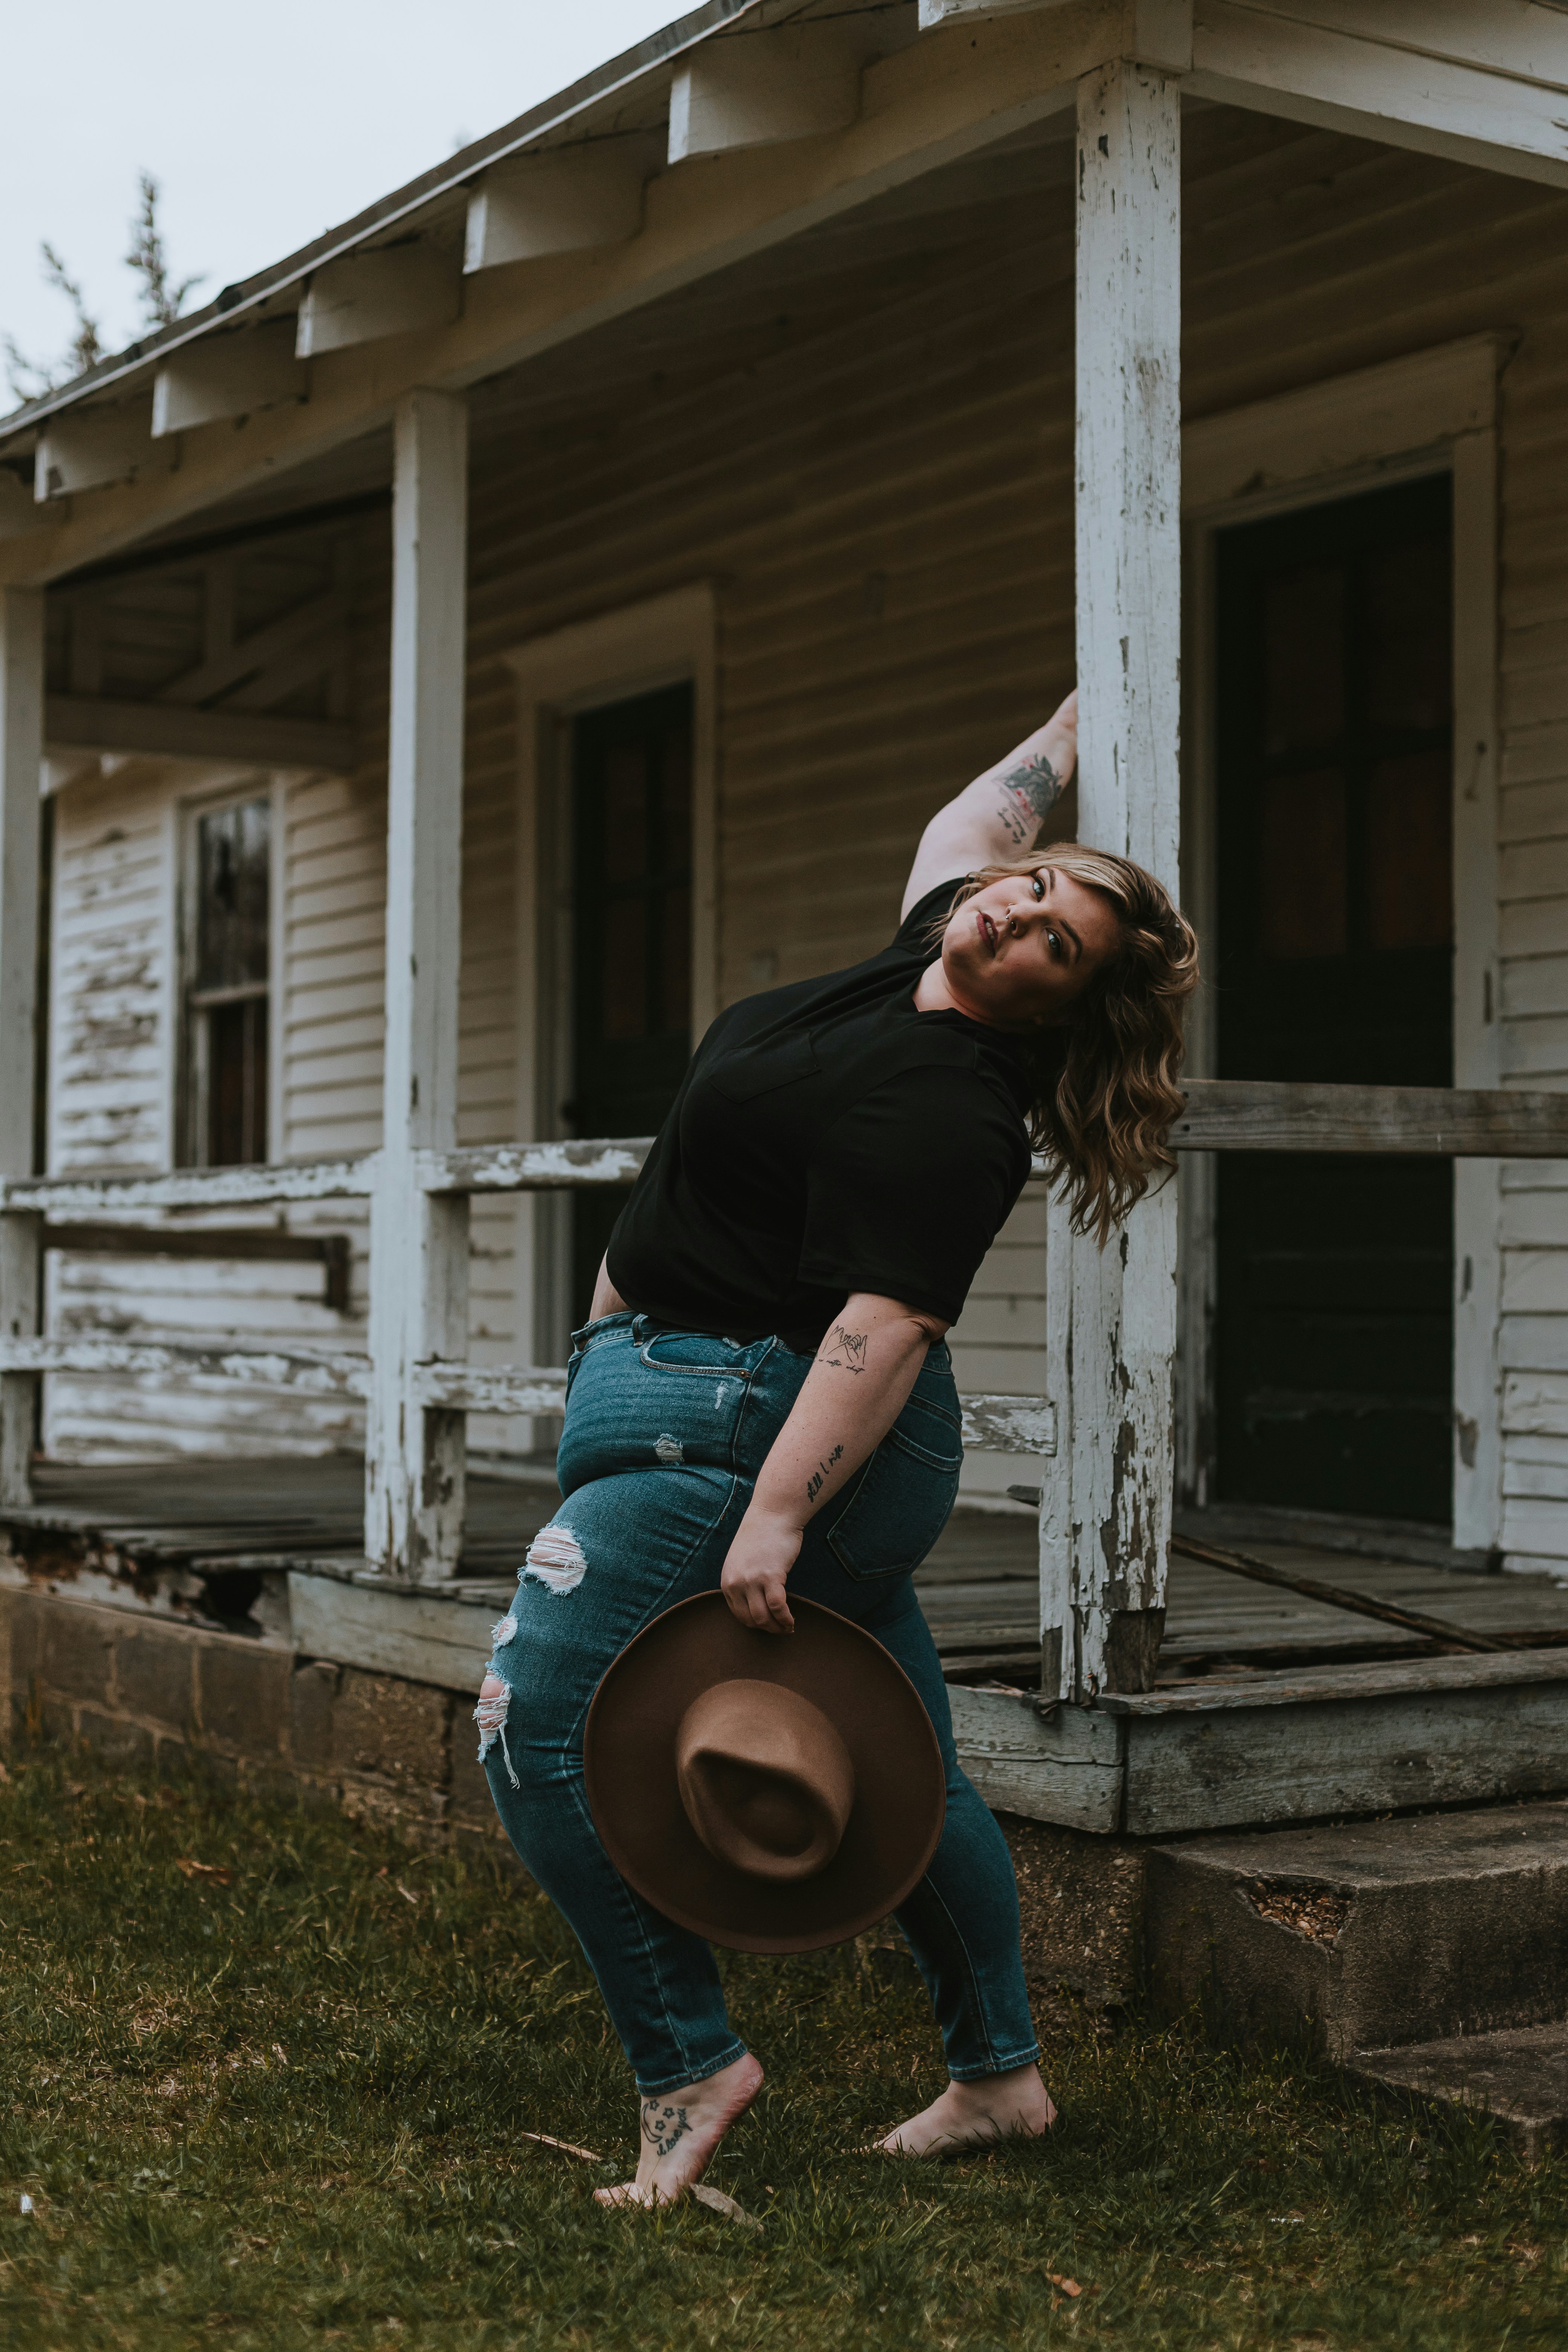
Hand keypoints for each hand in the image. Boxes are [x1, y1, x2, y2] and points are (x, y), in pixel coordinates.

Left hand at [719, 1508, 802, 1634]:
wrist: (773, 1514)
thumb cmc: (761, 1536)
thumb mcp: (741, 1561)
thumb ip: (742, 1582)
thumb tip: (754, 1604)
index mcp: (727, 1581)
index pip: (739, 1615)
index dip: (756, 1625)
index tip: (769, 1626)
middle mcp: (736, 1583)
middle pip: (751, 1620)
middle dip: (767, 1629)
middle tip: (781, 1630)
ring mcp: (752, 1580)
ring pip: (764, 1618)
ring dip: (777, 1628)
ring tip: (788, 1628)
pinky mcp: (771, 1576)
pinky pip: (778, 1607)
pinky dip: (786, 1619)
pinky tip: (792, 1621)